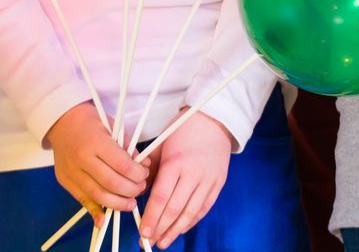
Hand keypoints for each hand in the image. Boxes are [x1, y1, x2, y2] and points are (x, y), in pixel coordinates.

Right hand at [48, 102, 149, 225]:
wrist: (61, 121)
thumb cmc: (90, 121)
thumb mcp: (112, 125)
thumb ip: (128, 146)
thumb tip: (144, 165)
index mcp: (96, 141)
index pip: (122, 165)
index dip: (138, 174)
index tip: (144, 174)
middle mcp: (82, 158)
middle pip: (112, 183)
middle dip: (131, 190)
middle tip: (140, 188)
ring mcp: (71, 171)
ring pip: (98, 196)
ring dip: (117, 204)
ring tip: (130, 203)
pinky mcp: (65, 181)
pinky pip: (82, 200)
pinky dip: (95, 211)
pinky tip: (105, 219)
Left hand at [139, 110, 233, 247]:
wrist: (214, 120)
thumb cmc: (183, 129)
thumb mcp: (161, 145)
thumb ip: (150, 169)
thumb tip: (139, 192)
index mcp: (175, 162)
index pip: (161, 197)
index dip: (151, 218)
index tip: (142, 232)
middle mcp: (193, 173)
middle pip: (174, 209)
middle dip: (160, 229)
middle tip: (148, 242)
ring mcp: (208, 180)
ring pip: (190, 213)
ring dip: (175, 230)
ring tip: (163, 242)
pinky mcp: (218, 183)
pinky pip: (204, 208)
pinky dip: (191, 221)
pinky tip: (180, 229)